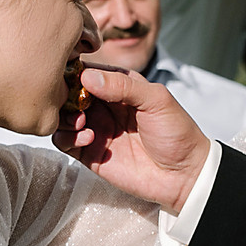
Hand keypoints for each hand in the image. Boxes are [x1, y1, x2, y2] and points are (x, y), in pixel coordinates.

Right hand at [56, 66, 213, 212]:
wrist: (183, 174)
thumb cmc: (176, 133)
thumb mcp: (156, 100)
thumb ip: (123, 85)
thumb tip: (88, 76)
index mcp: (120, 86)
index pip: (89, 70)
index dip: (75, 71)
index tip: (70, 75)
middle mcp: (104, 105)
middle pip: (70, 92)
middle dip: (65, 95)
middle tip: (74, 101)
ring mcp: (96, 128)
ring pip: (63, 116)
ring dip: (65, 116)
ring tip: (81, 121)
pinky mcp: (90, 153)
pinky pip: (64, 141)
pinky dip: (67, 137)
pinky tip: (88, 137)